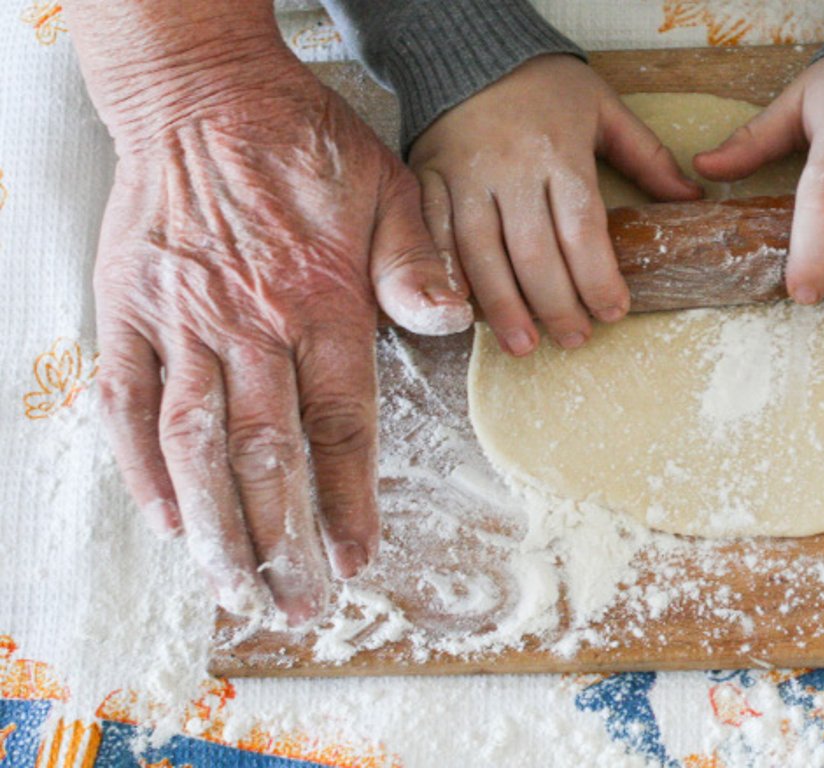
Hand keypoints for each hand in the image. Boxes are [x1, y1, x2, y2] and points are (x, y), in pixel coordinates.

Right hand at [73, 4, 469, 623]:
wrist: (204, 94)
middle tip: (301, 605)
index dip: (349, 500)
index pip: (340, 425)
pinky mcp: (127, 312)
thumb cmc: (305, 146)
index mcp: (322, 303)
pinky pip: (127, 404)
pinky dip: (141, 468)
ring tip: (235, 590)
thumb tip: (452, 322)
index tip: (359, 557)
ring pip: (194, 444)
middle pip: (267, 455)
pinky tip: (165, 523)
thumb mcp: (392, 190)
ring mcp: (181, 322)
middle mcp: (250, 325)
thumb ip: (418, 266)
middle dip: (286, 541)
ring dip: (215, 526)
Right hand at [409, 54, 701, 355]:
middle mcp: (510, 168)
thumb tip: (691, 200)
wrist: (470, 50)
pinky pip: (436, 236)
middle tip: (575, 339)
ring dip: (504, 307)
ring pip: (482, 253)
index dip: (598, 278)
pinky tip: (465, 314)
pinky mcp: (429, 180)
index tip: (614, 312)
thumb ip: (647, 156)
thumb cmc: (544, 86)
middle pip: (534, 252)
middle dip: (557, 305)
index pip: (582, 228)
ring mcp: (465, 177)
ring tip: (524, 345)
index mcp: (559, 152)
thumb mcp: (604, 108)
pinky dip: (450, 277)